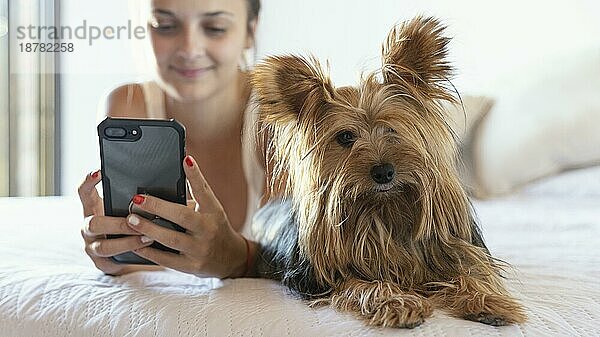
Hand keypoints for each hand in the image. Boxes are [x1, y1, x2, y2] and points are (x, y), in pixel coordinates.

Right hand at [78, 170, 156, 274]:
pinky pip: (112, 261)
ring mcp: (92, 246)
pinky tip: (146, 251)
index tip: (99, 171)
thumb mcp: (128, 210)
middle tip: (135, 220)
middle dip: (116, 223)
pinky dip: (130, 254)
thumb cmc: (131, 225)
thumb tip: (160, 186)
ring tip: (148, 237)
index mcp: (93, 209)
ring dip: (127, 241)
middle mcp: (88, 227)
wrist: (128, 256)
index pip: (84, 193)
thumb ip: (135, 200)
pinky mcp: (101, 263)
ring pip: (104, 246)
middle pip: (93, 223)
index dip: (88, 182)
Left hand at [125, 155, 248, 278]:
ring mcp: (200, 250)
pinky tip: (135, 242)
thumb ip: (194, 197)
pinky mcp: (191, 266)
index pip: (204, 191)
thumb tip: (171, 176)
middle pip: (183, 216)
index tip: (185, 159)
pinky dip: (149, 251)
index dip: (196, 175)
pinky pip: (166, 259)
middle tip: (137, 199)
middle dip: (158, 207)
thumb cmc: (215, 228)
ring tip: (131, 220)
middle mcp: (208, 230)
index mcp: (214, 212)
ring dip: (148, 229)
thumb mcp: (211, 210)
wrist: (231, 259)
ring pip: (171, 239)